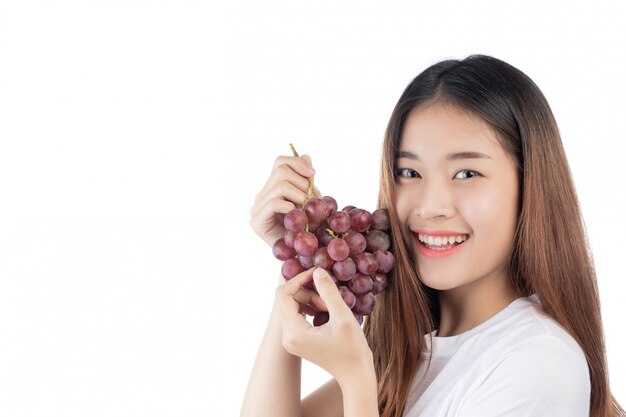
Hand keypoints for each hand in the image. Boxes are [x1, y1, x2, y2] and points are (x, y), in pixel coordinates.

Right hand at [250, 155, 317, 246]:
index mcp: (272, 188)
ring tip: (308, 212)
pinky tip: (297, 218)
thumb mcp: (310, 201)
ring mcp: (256, 209)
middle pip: (281, 172)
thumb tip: (306, 157)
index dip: (297, 163)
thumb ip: (307, 181)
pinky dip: (291, 207)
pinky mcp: (256, 222)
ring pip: (280, 185)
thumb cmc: (306, 229)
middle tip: (313, 202)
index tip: (313, 174)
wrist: (300, 256)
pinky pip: (275, 203)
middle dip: (303, 184)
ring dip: (301, 197)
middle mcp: (261, 196)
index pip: (280, 162)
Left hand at [276, 268, 374, 388]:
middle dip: (308, 292)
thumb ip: (328, 291)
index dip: (298, 279)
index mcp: (293, 332)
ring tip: (330, 307)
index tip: (317, 274)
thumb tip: (317, 271)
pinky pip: (297, 315)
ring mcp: (291, 340)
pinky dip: (311, 308)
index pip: (283, 294)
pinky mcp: (297, 340)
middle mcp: (287, 337)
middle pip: (288, 299)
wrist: (355, 374)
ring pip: (293, 306)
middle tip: (330, 299)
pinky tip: (327, 311)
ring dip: (311, 300)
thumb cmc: (352, 349)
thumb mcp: (343, 317)